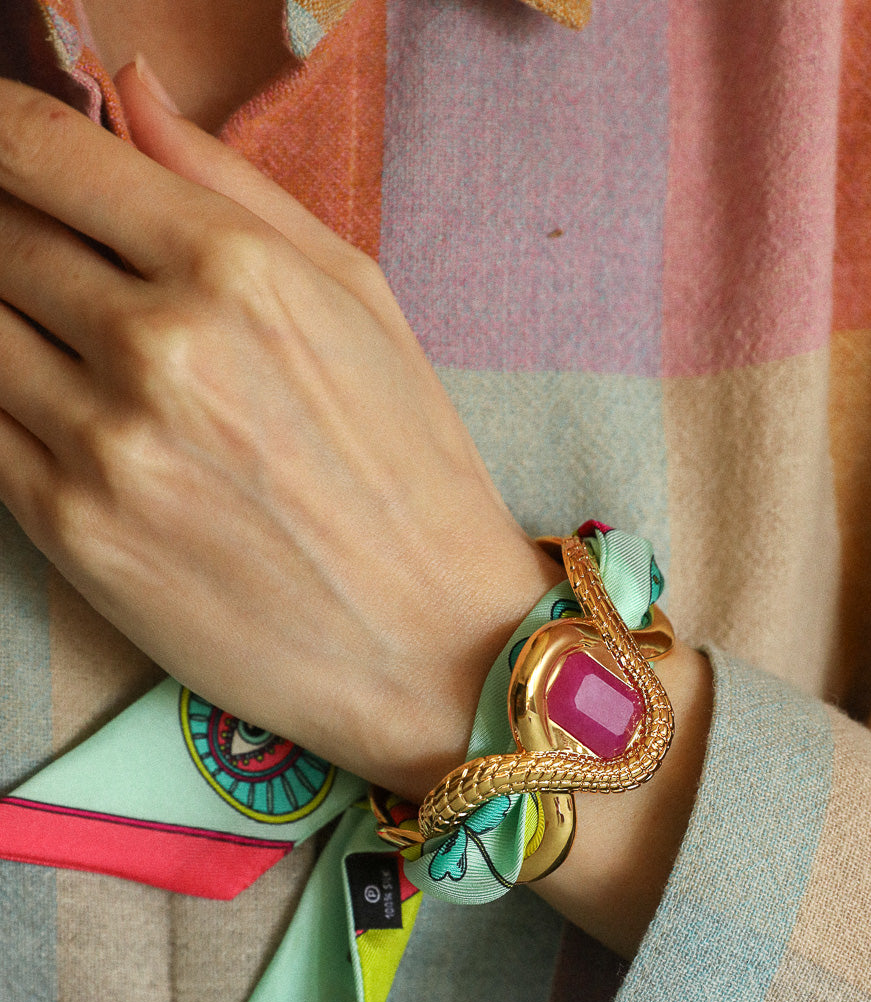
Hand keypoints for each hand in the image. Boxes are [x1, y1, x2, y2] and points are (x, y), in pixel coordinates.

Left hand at [0, 70, 557, 797]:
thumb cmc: (412, 471)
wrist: (432, 647)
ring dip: (4, 318)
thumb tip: (130, 91)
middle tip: (46, 257)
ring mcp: (105, 447)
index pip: (44, 153)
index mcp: (232, 270)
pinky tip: (63, 409)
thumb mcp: (359, 300)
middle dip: (6, 229)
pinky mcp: (73, 534)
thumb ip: (233, 185)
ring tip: (69, 345)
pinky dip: (3, 402)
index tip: (5, 149)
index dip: (2, 136)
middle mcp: (156, 348)